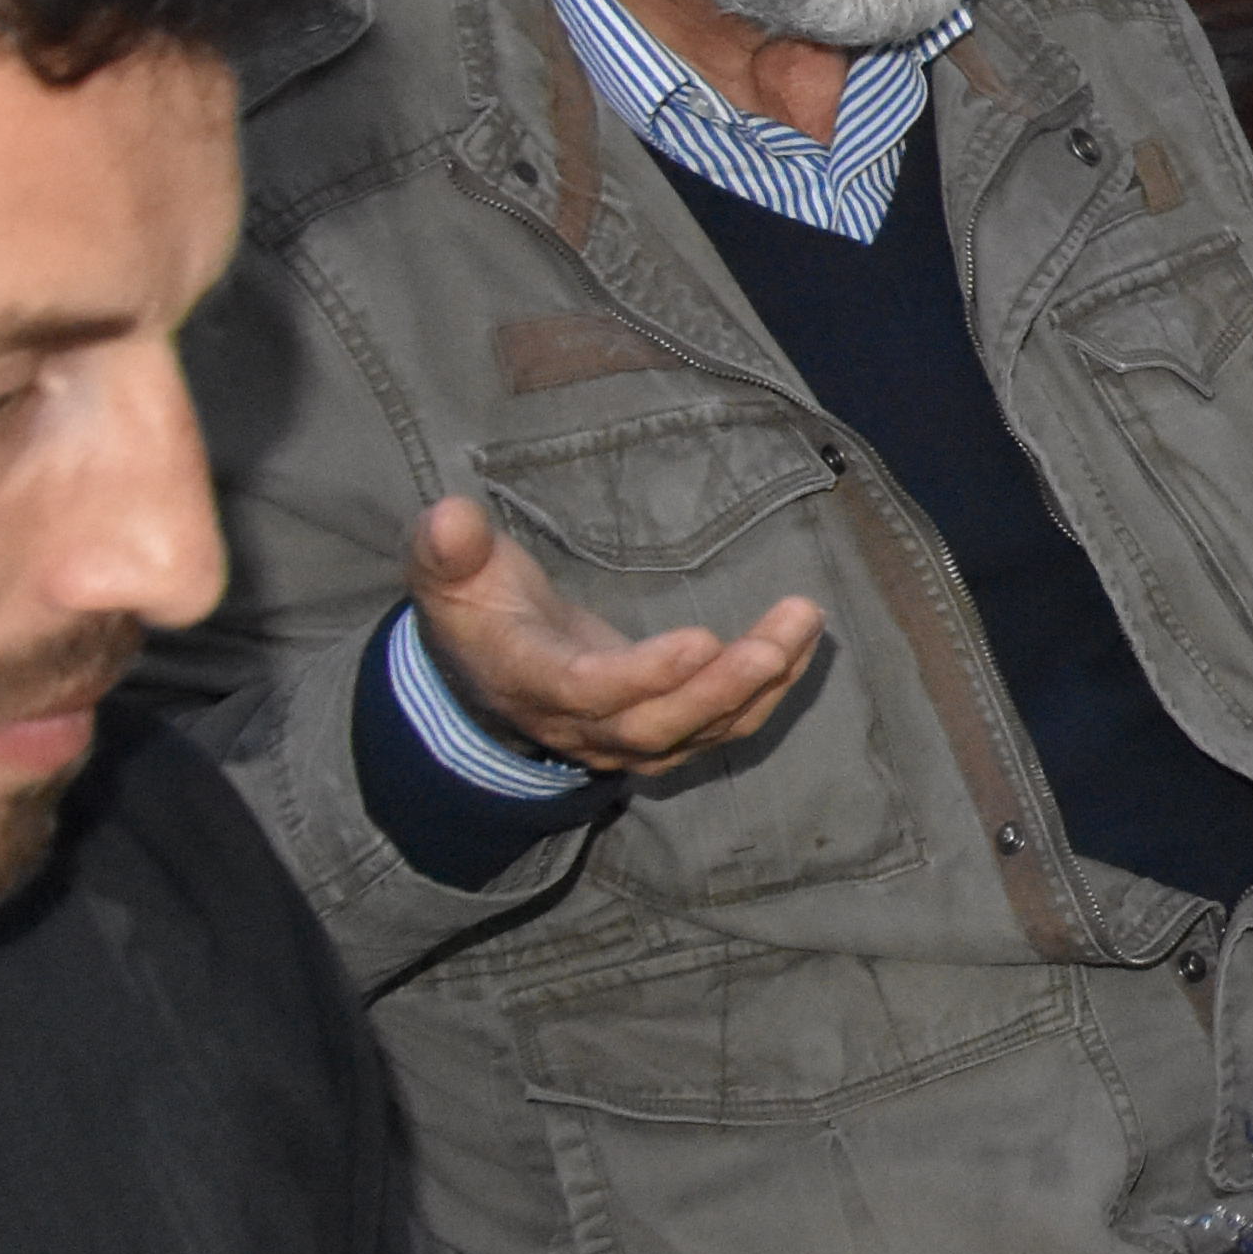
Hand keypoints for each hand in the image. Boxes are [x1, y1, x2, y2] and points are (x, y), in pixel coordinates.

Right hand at [405, 494, 825, 771]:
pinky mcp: (663, 734)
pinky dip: (769, 690)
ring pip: (702, 729)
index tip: (701, 640)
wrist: (488, 667)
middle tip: (778, 641)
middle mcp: (581, 725)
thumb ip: (447, 548)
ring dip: (762, 684)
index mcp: (529, 681)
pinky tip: (804, 644)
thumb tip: (450, 515)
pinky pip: (723, 726)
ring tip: (805, 623)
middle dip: (722, 687)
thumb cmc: (474, 607)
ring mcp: (626, 738)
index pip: (590, 691)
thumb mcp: (447, 574)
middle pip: (658, 726)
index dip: (644, 674)